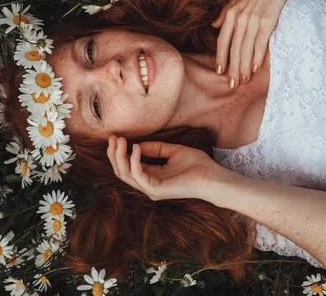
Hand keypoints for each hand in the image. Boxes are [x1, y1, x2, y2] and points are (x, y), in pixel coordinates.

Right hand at [107, 135, 226, 200]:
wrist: (212, 176)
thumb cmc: (197, 165)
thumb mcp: (173, 151)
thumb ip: (156, 148)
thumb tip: (137, 144)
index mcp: (152, 177)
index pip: (128, 166)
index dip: (120, 151)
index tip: (116, 136)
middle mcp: (148, 185)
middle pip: (122, 171)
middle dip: (114, 154)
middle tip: (113, 137)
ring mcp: (151, 189)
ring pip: (125, 174)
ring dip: (119, 156)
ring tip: (120, 140)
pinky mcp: (155, 189)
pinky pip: (137, 174)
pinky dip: (134, 160)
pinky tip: (135, 147)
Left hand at [211, 0, 298, 87]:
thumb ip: (225, 14)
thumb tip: (214, 25)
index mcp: (231, 14)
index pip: (222, 40)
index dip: (220, 57)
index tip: (219, 72)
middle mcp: (240, 18)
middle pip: (233, 49)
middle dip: (232, 69)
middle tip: (232, 85)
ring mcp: (253, 20)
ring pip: (245, 49)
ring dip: (243, 67)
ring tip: (243, 81)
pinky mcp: (267, 20)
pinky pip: (260, 43)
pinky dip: (256, 57)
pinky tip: (254, 68)